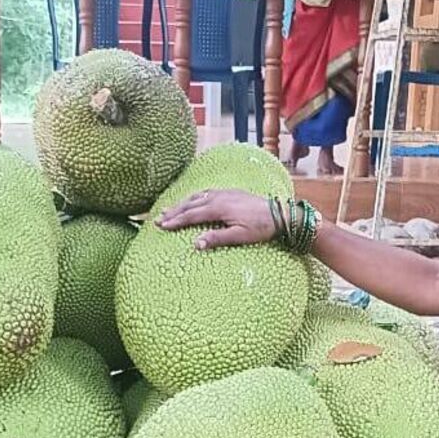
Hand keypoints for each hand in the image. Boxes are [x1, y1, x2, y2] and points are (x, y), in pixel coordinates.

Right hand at [155, 189, 276, 249]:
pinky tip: (191, 201)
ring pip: (197, 196)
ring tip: (169, 210)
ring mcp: (224, 193)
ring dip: (182, 203)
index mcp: (219, 207)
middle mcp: (219, 197)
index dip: (175, 221)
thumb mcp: (240, 236)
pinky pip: (206, 193)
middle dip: (173, 211)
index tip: (161, 226)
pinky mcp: (230, 192)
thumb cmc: (261, 227)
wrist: (280, 214)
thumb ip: (217, 238)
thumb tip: (195, 244)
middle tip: (158, 218)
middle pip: (190, 204)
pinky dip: (194, 198)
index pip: (191, 214)